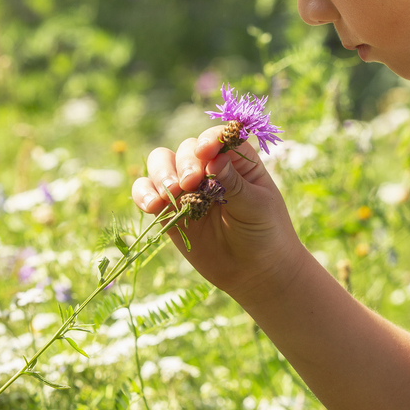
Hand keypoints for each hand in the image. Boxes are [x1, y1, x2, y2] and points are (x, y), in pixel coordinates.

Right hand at [130, 126, 306, 303]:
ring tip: (167, 196)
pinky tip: (152, 206)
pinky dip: (143, 193)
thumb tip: (215, 158)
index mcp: (237, 160)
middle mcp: (209, 168)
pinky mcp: (170, 210)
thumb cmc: (266, 233)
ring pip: (161, 164)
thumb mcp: (257, 206)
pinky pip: (147, 192)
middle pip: (187, 149)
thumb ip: (234, 184)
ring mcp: (188, 188)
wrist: (254, 271)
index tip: (205, 153)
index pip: (218, 137)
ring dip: (160, 174)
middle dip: (184, 163)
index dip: (209, 140)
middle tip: (189, 184)